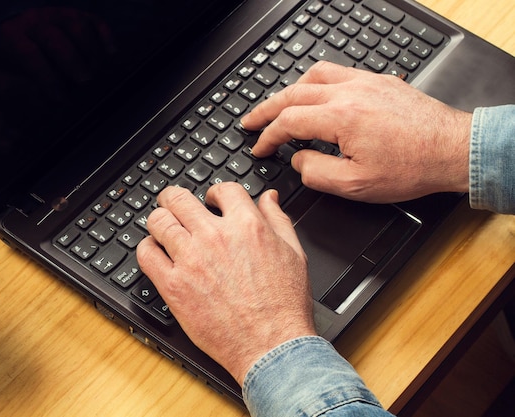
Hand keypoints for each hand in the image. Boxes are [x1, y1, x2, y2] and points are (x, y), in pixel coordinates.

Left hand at [136, 183, 316, 385]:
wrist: (272, 345)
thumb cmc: (284, 306)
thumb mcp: (294, 253)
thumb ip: (278, 220)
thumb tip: (268, 198)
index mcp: (247, 226)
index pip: (222, 189)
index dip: (215, 193)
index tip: (211, 201)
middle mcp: (216, 237)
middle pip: (180, 198)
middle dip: (175, 198)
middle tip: (173, 204)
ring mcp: (191, 260)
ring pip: (159, 221)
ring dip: (160, 220)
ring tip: (162, 227)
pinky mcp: (174, 285)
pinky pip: (146, 254)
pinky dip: (147, 248)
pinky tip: (155, 252)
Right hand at [241, 61, 471, 202]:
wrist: (453, 150)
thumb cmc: (412, 167)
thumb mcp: (356, 185)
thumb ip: (316, 173)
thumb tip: (298, 160)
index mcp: (341, 118)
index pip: (288, 122)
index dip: (267, 137)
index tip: (259, 148)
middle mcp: (350, 93)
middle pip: (293, 93)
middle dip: (266, 109)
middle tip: (250, 121)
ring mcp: (366, 83)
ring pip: (314, 75)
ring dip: (291, 91)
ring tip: (279, 106)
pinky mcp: (379, 82)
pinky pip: (338, 72)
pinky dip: (317, 83)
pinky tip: (317, 94)